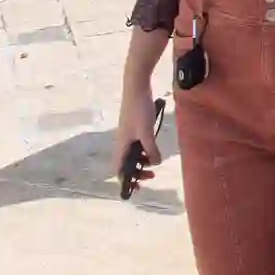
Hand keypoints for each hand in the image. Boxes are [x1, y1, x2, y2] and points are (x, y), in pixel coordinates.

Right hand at [112, 36, 170, 194]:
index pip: (119, 169)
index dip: (125, 180)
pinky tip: (154, 149)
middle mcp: (123, 142)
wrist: (136, 87)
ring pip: (133, 154)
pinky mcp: (134, 128)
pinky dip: (145, 151)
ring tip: (154, 163)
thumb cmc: (139, 110)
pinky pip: (138, 145)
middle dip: (137, 172)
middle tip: (152, 176)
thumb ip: (151, 149)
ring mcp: (128, 135)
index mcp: (122, 145)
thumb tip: (155, 163)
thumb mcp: (146, 133)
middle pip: (126, 164)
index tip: (137, 187)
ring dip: (142, 162)